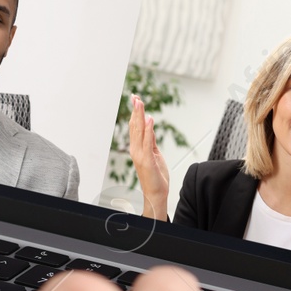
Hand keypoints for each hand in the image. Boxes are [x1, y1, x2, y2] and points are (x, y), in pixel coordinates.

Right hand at [127, 94, 170, 220]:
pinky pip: (148, 142)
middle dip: (135, 110)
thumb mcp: (155, 154)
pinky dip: (148, 130)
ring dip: (140, 116)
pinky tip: (149, 119)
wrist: (156, 194)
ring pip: (139, 131)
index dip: (135, 112)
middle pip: (135, 126)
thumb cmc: (156, 176)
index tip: (136, 99)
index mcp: (137, 148)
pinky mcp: (147, 160)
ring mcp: (140, 155)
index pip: (135, 126)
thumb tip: (150, 126)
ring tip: (140, 103)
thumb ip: (151, 141)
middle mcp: (136, 150)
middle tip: (135, 96)